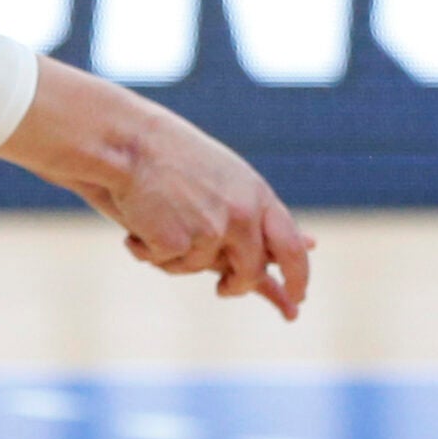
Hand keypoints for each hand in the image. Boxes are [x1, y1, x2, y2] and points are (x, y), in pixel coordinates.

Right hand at [0, 58, 315, 319]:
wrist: (126, 141)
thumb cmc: (169, 156)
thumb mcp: (226, 179)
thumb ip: (259, 214)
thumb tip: (311, 244)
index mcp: (256, 194)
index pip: (290, 246)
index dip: (298, 276)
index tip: (297, 297)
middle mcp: (242, 214)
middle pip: (252, 272)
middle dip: (239, 287)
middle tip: (224, 292)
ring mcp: (212, 230)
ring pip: (198, 268)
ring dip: (173, 254)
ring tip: (151, 217)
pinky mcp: (180, 242)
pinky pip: (164, 262)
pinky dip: (144, 248)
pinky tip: (135, 220)